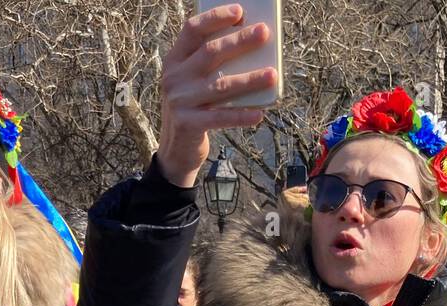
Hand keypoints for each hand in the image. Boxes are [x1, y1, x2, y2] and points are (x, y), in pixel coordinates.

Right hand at [157, 5, 276, 187]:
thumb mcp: (193, 83)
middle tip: (264, 33)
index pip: (192, 30)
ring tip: (272, 74)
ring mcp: (180, 102)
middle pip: (211, 53)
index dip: (215, 18)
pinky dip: (241, 115)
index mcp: (174, 61)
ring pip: (221, 85)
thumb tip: (250, 48)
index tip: (240, 11)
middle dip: (240, 41)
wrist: (175, 151)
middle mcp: (174, 78)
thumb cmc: (193, 109)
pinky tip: (259, 113)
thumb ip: (210, 66)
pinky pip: (220, 117)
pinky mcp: (189, 124)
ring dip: (250, 79)